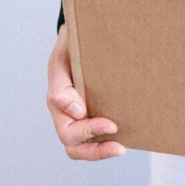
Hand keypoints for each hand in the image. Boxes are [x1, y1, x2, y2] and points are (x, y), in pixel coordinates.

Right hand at [47, 25, 124, 159]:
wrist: (79, 33)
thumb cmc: (70, 45)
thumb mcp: (63, 57)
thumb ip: (62, 85)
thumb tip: (76, 112)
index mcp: (58, 100)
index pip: (69, 130)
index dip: (89, 132)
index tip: (112, 125)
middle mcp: (66, 113)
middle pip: (73, 146)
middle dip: (96, 151)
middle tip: (120, 148)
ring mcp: (78, 115)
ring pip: (83, 146)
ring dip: (101, 151)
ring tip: (122, 147)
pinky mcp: (92, 112)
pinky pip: (96, 135)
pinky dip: (108, 140)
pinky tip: (127, 136)